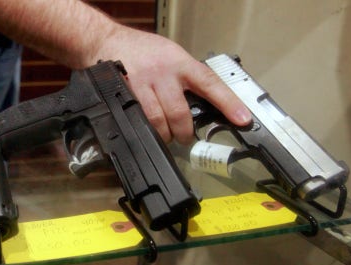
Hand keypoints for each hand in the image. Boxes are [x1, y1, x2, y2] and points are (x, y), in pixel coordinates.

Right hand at [96, 28, 251, 143]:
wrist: (107, 41)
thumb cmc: (142, 51)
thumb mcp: (171, 56)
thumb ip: (186, 78)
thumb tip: (206, 104)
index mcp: (181, 63)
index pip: (211, 84)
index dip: (229, 103)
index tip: (243, 119)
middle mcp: (164, 72)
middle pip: (180, 112)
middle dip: (184, 131)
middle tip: (185, 137)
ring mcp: (143, 83)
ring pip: (158, 119)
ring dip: (164, 134)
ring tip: (166, 136)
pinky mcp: (125, 92)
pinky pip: (138, 118)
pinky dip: (145, 129)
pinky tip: (147, 130)